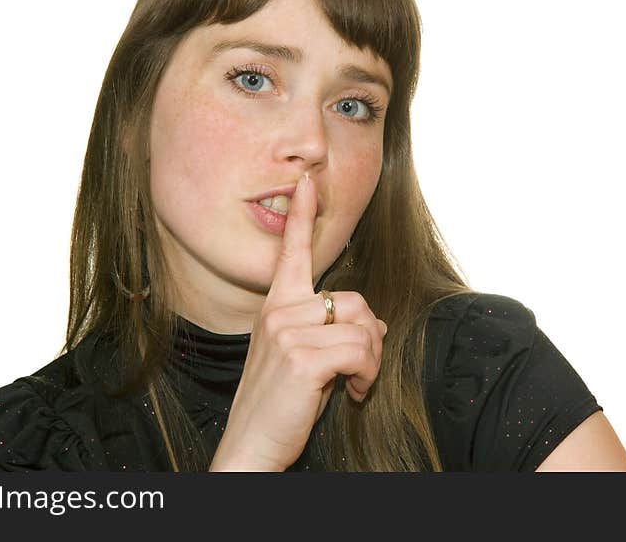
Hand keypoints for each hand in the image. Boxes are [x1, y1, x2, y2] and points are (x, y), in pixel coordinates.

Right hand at [209, 172, 387, 470]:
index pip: (291, 251)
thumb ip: (326, 331)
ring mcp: (287, 331)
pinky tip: (350, 393)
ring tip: (351, 382)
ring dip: (369, 361)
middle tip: (357, 368)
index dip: (302, 214)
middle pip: (355, 300)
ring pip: (363, 325)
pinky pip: (361, 351)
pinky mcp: (302, 356)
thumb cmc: (279, 404)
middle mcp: (278, 311)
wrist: (251, 445)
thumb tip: (374, 323)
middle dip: (369, 338)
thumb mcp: (298, 357)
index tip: (309, 181)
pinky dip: (367, 376)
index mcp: (275, 306)